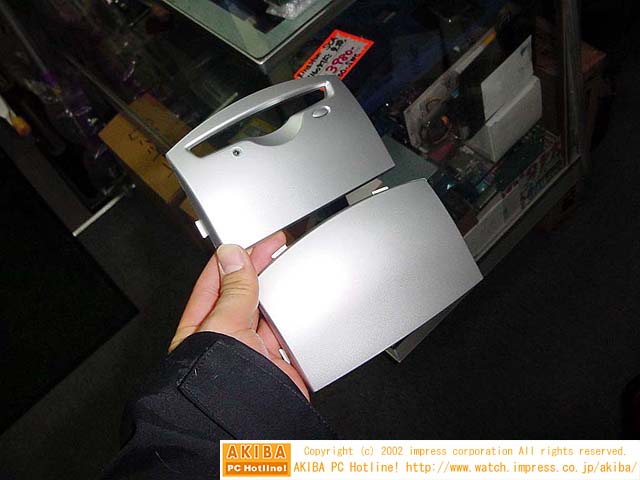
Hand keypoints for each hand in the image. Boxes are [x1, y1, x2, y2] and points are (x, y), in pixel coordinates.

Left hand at [170, 232, 308, 398]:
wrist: (248, 429)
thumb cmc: (216, 386)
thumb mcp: (223, 325)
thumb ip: (233, 290)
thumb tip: (233, 256)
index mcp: (200, 328)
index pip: (215, 282)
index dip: (233, 258)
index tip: (250, 242)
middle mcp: (225, 340)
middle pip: (243, 296)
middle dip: (258, 273)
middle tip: (274, 249)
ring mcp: (251, 353)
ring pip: (267, 315)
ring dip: (277, 298)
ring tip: (286, 278)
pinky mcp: (276, 366)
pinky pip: (288, 336)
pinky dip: (296, 324)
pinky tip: (298, 311)